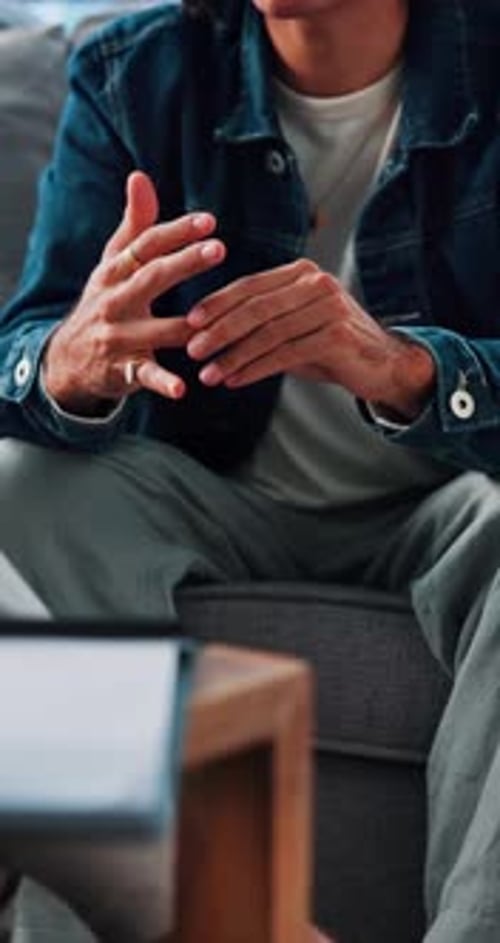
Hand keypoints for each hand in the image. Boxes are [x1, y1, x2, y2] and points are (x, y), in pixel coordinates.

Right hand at [43, 171, 225, 414]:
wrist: (67, 360)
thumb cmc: (104, 303)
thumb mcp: (113, 265)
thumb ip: (134, 225)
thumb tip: (140, 177)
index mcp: (115, 271)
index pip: (146, 245)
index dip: (177, 233)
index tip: (210, 221)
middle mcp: (114, 301)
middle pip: (150, 278)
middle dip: (184, 264)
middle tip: (219, 250)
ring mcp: (117, 337)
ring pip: (155, 329)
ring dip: (186, 326)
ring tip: (218, 317)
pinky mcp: (122, 370)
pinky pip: (144, 375)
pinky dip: (162, 382)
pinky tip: (182, 388)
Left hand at [186, 259, 434, 419]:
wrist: (383, 364)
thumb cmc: (329, 345)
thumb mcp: (292, 326)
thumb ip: (259, 322)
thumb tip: (205, 333)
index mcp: (301, 272)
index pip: (250, 285)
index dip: (217, 303)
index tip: (190, 322)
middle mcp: (316, 283)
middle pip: (256, 307)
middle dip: (219, 330)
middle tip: (192, 350)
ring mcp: (329, 308)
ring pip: (268, 333)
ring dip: (233, 355)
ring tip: (208, 374)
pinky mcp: (336, 336)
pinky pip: (285, 354)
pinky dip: (255, 369)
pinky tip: (234, 380)